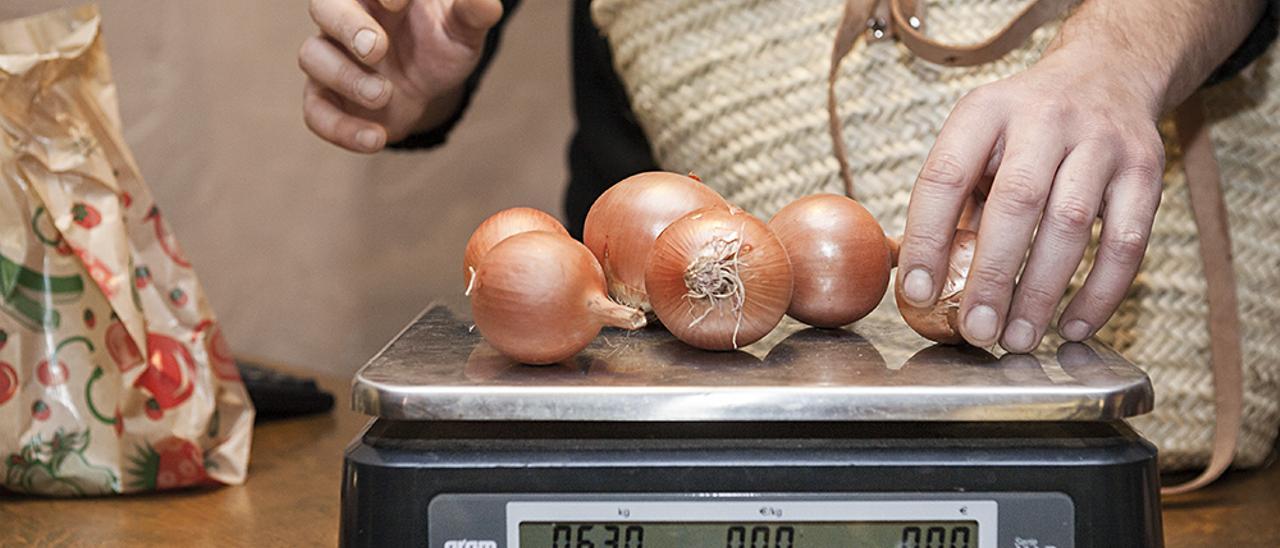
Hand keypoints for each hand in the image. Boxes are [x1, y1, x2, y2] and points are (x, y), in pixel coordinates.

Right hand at [298, 0, 502, 151]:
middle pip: (324, 7)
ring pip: (312, 56)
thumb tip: (488, 3)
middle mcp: (347, 18)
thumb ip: (473, 14)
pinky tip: (375, 138)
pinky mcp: (327, 96)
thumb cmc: (441, 45)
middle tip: (377, 48)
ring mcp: (333, 56)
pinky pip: (315, 110)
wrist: (429, 87)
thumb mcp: (464, 30)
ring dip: (346, 78)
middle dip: (347, 27)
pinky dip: (340, 128)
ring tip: (385, 95)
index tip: (400, 4)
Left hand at [896, 0, 1265, 352]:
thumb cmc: (1024, 127)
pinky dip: (1100, 292)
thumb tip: (914, 279)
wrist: (1108, 72)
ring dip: (1041, 292)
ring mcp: (1101, 142)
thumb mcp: (977, 138)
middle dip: (991, 276)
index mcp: (986, 111)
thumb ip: (950, 199)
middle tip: (975, 331)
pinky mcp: (1146, 169)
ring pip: (1072, 224)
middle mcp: (1045, 119)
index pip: (945, 176)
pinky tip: (1073, 326)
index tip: (917, 292)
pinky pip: (1127, 241)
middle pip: (1016, 203)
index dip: (927, 238)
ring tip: (1017, 339)